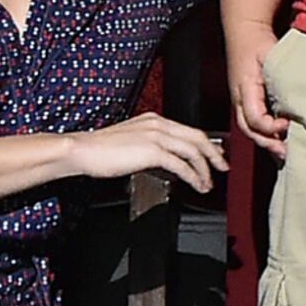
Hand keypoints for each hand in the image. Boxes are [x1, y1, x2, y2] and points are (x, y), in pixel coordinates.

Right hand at [63, 111, 225, 192]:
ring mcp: (156, 136)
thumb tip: (165, 160)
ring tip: (208, 183)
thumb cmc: (100, 150)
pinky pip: (181, 165)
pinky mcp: (152, 151)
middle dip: (214, 154)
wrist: (82, 150)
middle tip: (223, 168)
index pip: (188, 130)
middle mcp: (158, 124)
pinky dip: (193, 176)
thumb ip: (150, 146)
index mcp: (154, 120)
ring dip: (205, 169)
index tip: (214, 154)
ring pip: (193, 151)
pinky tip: (196, 185)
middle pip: (198, 137)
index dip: (205, 144)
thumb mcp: (131, 142)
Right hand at [226, 21, 290, 157]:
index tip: (288, 123)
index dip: (271, 126)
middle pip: (249, 130)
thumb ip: (281, 76)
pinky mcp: (246, 101)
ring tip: (285, 152)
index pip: (254, 118)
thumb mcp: (271, 55)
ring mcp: (240, 101)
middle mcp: (240, 98)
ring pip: (249, 130)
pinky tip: (279, 140)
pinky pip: (252, 124)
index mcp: (245, 88)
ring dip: (267, 142)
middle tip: (288, 152)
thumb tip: (297, 97)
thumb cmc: (258, 42)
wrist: (244, 32)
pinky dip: (265, 134)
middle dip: (268, 142)